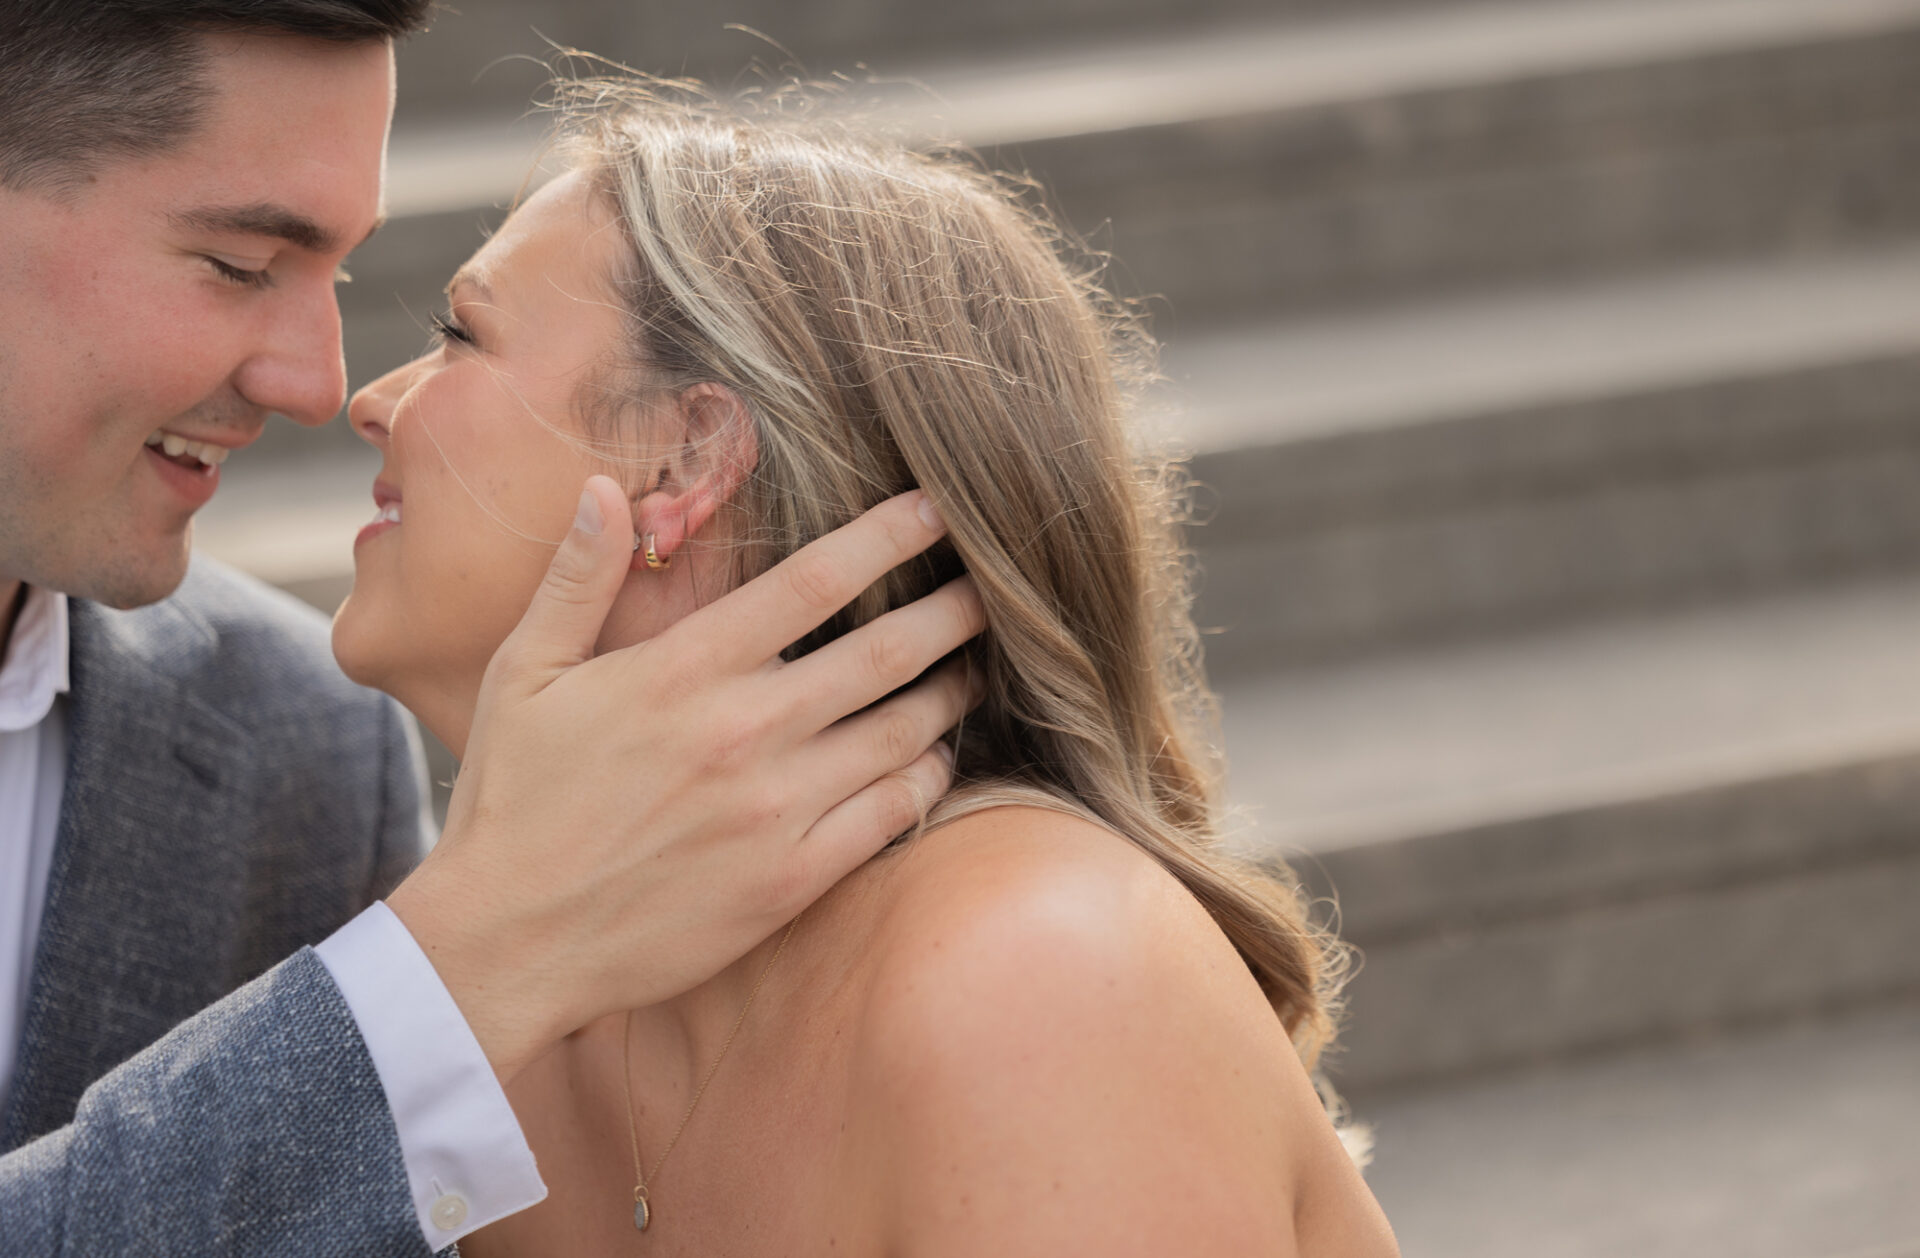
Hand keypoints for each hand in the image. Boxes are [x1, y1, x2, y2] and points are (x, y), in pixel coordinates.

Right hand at [386, 476, 982, 1080]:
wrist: (507, 941)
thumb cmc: (511, 800)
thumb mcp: (521, 673)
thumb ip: (575, 579)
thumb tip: (605, 488)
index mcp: (683, 670)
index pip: (814, 582)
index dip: (888, 537)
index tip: (935, 509)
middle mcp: (743, 731)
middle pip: (886, 652)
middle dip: (952, 611)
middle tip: (994, 587)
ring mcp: (774, 810)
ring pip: (903, 733)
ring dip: (951, 692)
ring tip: (975, 668)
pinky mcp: (791, 880)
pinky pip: (890, 814)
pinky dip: (929, 778)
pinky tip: (936, 758)